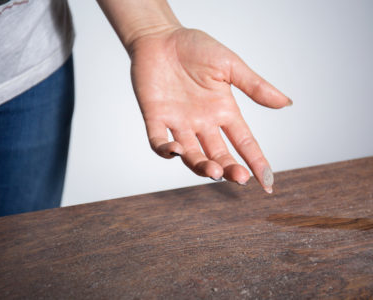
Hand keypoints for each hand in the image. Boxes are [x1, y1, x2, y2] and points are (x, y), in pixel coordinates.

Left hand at [130, 27, 290, 192]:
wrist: (160, 37)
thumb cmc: (195, 47)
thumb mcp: (229, 65)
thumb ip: (254, 86)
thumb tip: (286, 102)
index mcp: (224, 111)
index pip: (245, 142)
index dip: (257, 162)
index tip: (268, 182)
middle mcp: (203, 123)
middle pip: (220, 154)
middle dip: (230, 169)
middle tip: (240, 177)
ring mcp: (179, 123)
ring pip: (191, 155)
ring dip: (202, 166)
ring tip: (213, 171)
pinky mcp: (155, 118)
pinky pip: (158, 142)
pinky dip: (165, 151)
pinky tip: (176, 151)